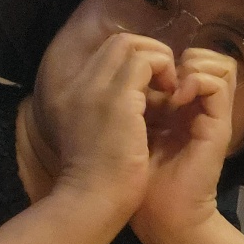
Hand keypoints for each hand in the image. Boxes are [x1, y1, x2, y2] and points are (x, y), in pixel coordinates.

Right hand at [43, 32, 177, 216]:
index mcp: (71, 96)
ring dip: (158, 60)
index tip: (153, 90)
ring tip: (170, 89)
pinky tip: (173, 96)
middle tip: (165, 84)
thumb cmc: (100, 181)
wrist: (93, 201)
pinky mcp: (117, 96)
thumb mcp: (99, 137)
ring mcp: (94, 87)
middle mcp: (78, 85)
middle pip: (117, 42)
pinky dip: (166, 70)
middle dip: (149, 54)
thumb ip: (108, 113)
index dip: (134, 65)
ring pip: (131, 43)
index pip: (105, 57)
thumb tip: (136, 99)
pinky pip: (147, 60)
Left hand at [131, 48, 236, 243]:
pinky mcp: (219, 125)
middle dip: (179, 58)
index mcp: (180, 106)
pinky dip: (196, 82)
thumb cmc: (140, 180)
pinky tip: (175, 100)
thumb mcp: (133, 131)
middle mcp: (200, 107)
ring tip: (170, 89)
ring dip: (193, 67)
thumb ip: (139, 102)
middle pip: (208, 58)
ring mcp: (213, 115)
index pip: (187, 61)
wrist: (162, 216)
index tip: (141, 79)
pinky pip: (218, 84)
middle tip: (158, 81)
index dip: (164, 59)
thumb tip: (135, 73)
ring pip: (220, 64)